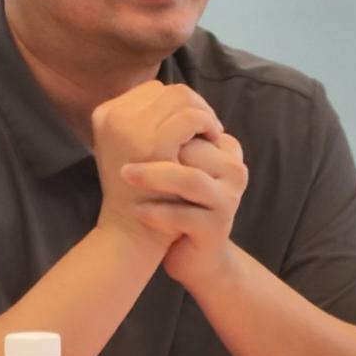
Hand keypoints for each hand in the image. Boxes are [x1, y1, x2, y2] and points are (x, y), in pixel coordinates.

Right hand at [91, 81, 222, 254]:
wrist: (129, 232)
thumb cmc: (137, 192)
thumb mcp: (131, 151)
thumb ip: (146, 124)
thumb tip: (183, 100)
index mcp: (104, 114)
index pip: (150, 91)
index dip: (176, 103)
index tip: (191, 122)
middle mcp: (113, 116)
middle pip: (167, 90)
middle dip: (193, 104)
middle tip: (210, 125)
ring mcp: (130, 129)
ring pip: (181, 99)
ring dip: (203, 112)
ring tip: (213, 131)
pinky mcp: (152, 145)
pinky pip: (190, 117)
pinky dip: (206, 123)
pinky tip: (214, 138)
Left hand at [119, 132, 248, 289]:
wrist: (193, 255)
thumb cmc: (178, 201)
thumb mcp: (177, 163)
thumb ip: (168, 132)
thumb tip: (134, 101)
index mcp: (227, 149)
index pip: (194, 120)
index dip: (161, 122)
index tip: (132, 128)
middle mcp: (234, 170)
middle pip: (193, 146)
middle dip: (155, 146)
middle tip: (122, 149)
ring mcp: (227, 200)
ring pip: (188, 179)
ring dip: (153, 176)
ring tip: (126, 174)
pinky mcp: (215, 229)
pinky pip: (182, 215)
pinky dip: (155, 213)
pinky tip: (137, 211)